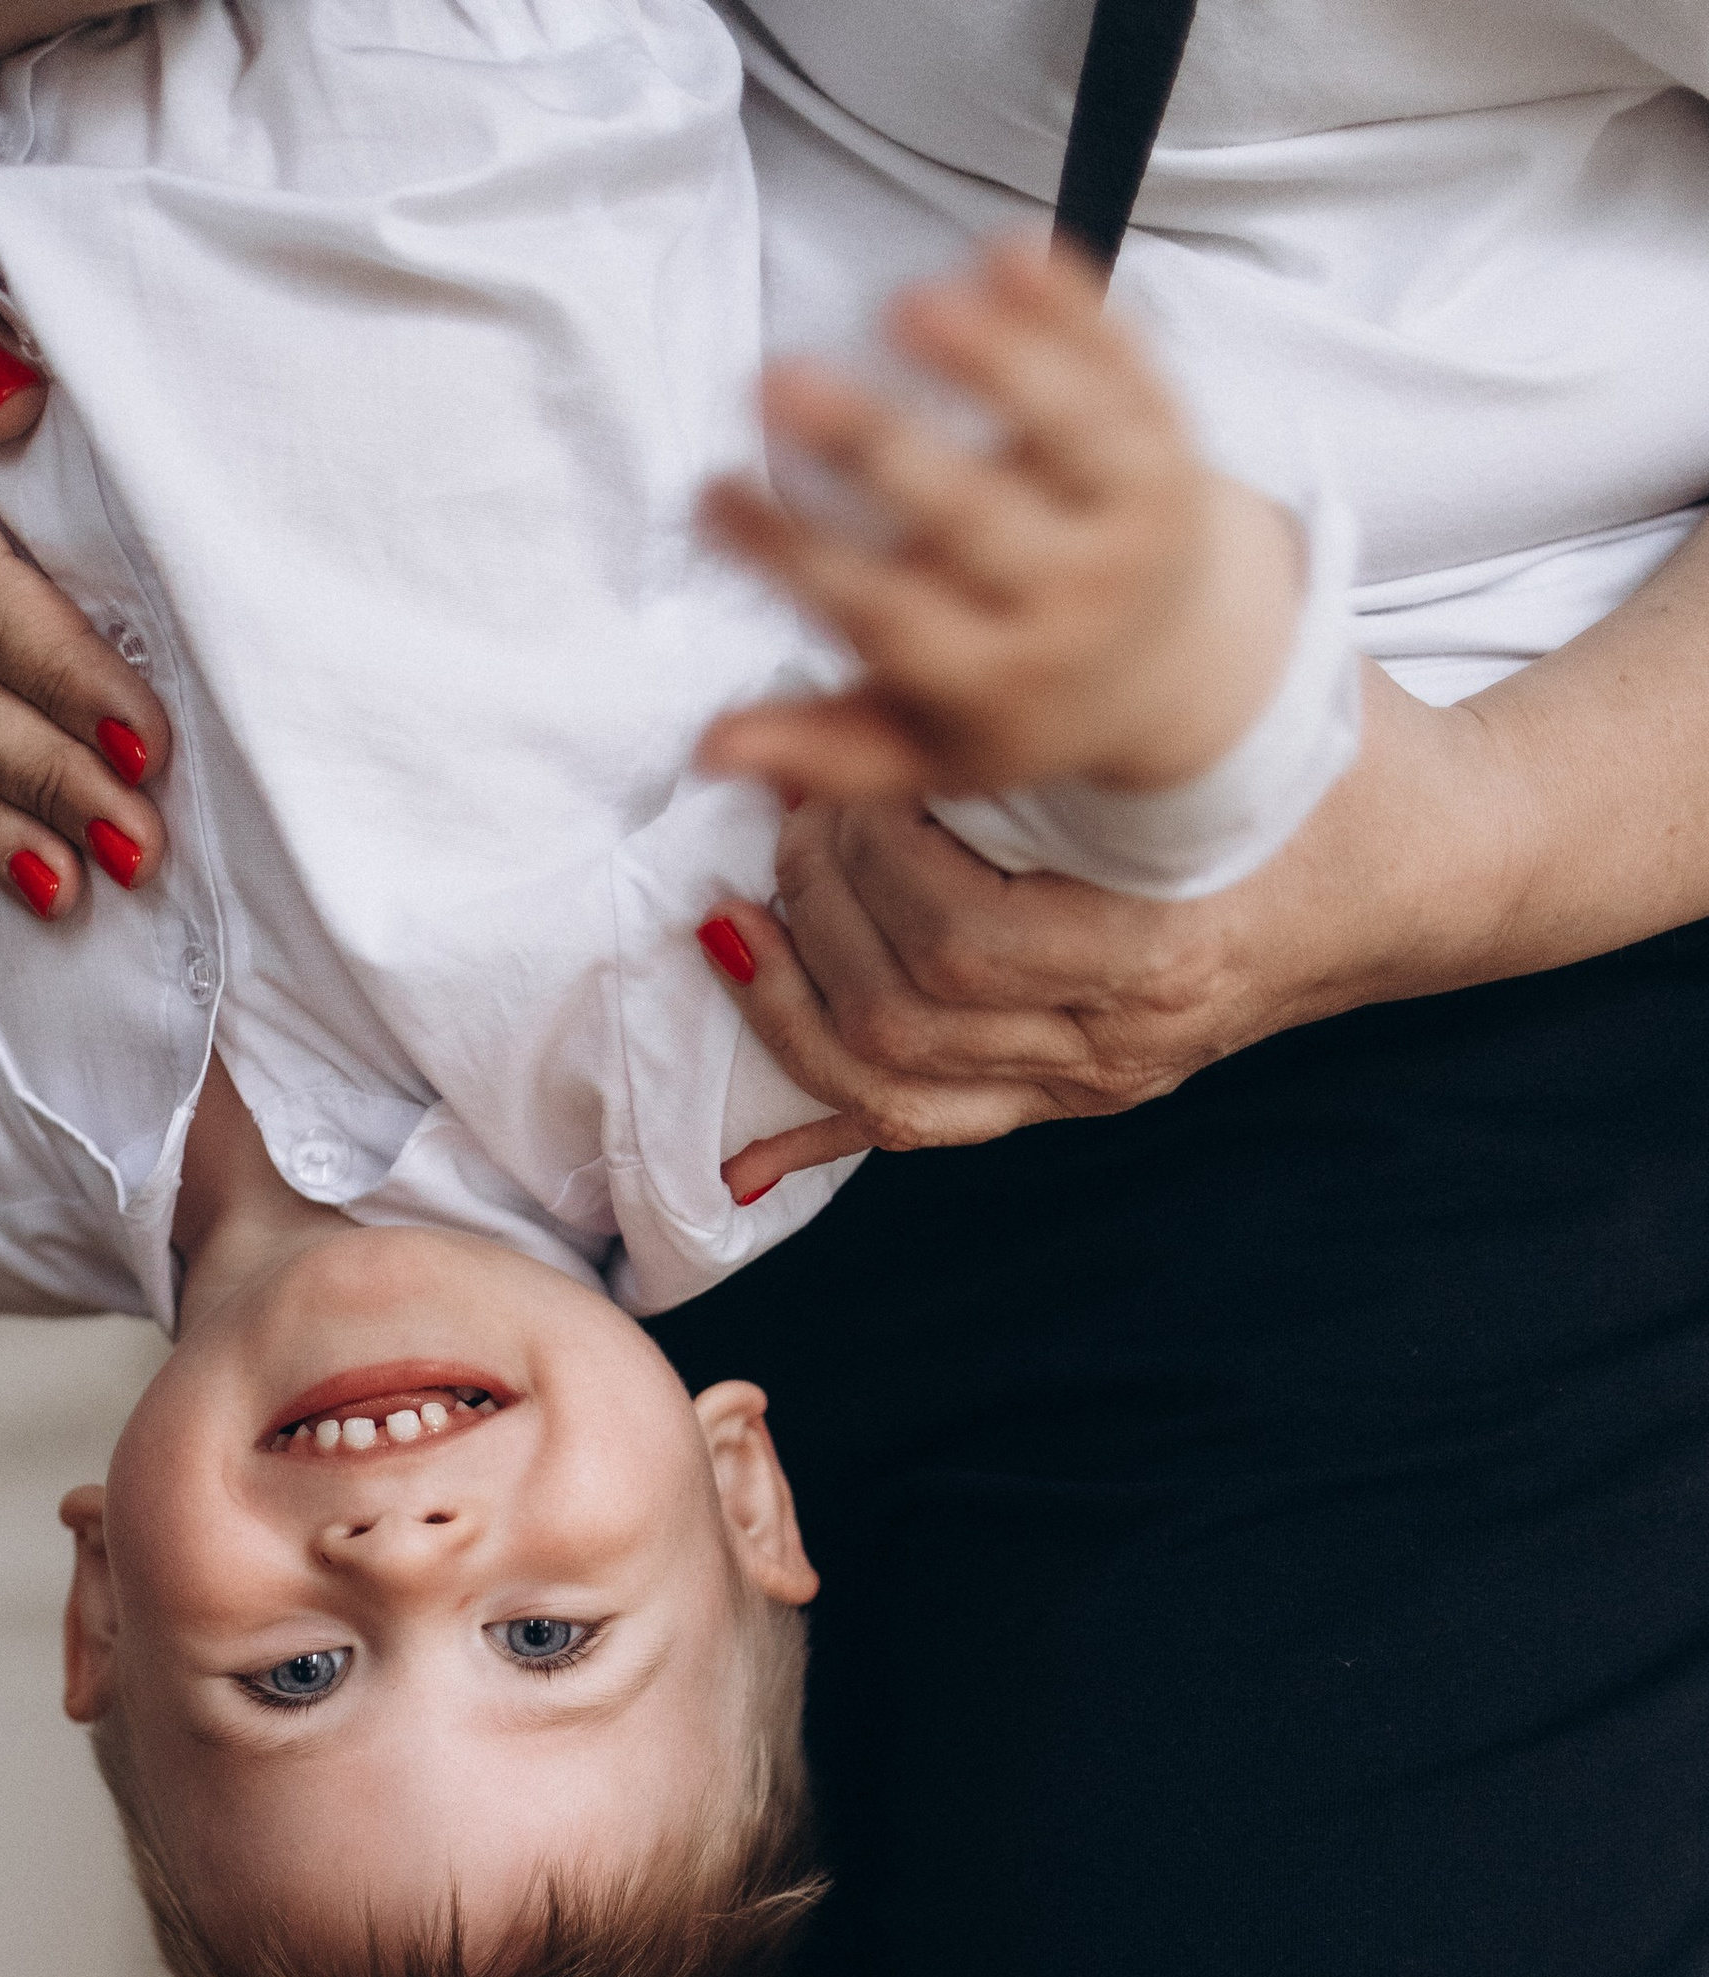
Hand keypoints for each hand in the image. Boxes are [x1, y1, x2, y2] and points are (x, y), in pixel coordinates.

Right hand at [700, 238, 1297, 809]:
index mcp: (999, 681)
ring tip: (902, 303)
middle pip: (968, 520)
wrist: (1178, 668)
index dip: (794, 556)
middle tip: (775, 382)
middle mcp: (1074, 604)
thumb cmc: (1012, 699)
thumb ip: (821, 750)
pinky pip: (1124, 366)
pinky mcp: (1171, 443)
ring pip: (1063, 434)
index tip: (712, 497)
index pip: (884, 615)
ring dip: (987, 361)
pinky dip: (1073, 309)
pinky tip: (1005, 248)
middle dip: (870, 447)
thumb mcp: (923, 751)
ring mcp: (1132, 520)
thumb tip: (706, 750)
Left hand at [700, 666, 1521, 1185]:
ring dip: (794, 1001)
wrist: (1421, 870)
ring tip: (751, 911)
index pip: (961, 941)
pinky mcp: (1072, 1098)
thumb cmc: (1329, 756)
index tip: (846, 767)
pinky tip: (743, 1156)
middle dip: (816, 909)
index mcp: (1165, 946)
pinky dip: (822, 1129)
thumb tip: (936, 634)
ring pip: (894, 1090)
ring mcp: (1094, 1081)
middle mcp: (1122, 1040)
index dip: (870, 859)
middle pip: (906, 1016)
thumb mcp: (1237, 689)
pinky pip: (924, 1135)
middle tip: (790, 811)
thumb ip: (1099, 673)